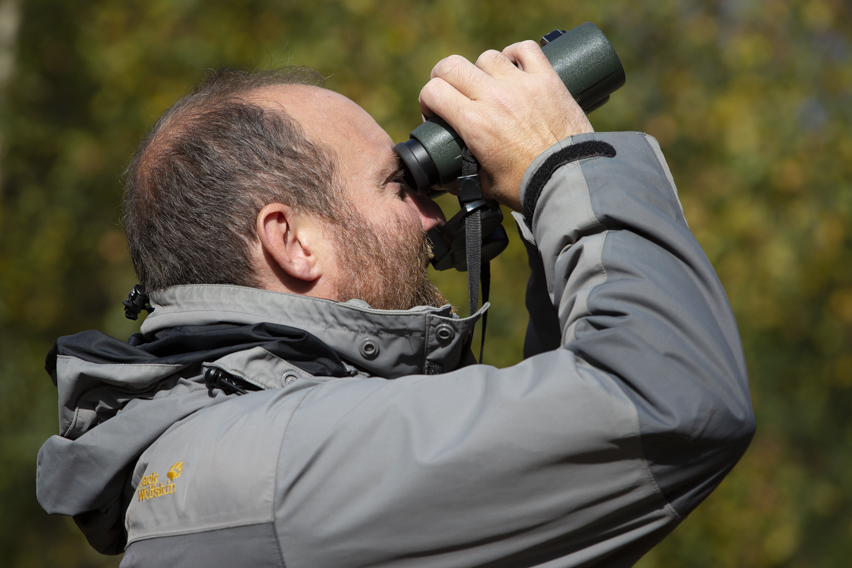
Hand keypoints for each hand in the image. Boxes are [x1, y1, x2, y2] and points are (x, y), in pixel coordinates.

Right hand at [419, 40, 592, 210]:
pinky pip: (525, 49)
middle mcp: (494, 97)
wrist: (570, 180)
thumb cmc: (527, 186)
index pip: (433, 91)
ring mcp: (521, 84)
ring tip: (488, 86)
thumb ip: (460, 180)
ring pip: (487, 57)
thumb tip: (441, 181)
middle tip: (451, 92)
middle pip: (451, 66)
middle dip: (443, 78)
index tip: (436, 112)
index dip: (428, 100)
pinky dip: (515, 54)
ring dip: (481, 70)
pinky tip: (514, 65)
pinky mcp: (547, 79)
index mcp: (473, 123)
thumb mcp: (485, 186)